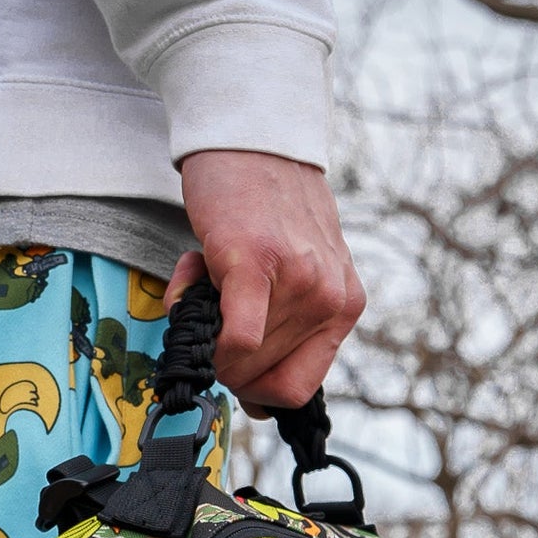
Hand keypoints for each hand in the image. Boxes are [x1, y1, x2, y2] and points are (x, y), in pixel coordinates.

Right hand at [169, 151, 364, 412]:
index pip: (297, 390)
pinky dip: (215, 341)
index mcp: (343, 306)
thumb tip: (256, 404)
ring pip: (245, 361)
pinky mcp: (257, 260)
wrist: (252, 134)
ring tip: (203, 280)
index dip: (256, 391)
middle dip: (225, 360)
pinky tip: (194, 306)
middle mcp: (329, 298)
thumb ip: (286, 329)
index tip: (232, 366)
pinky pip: (239, 337)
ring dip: (206, 333)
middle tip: (209, 312)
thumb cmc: (266, 207)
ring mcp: (299, 280)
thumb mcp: (300, 272)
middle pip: (265, 378)